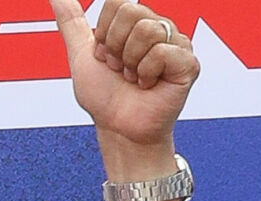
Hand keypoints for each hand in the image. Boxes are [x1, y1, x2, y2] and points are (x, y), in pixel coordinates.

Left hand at [51, 0, 199, 161]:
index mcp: (137, 23)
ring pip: (146, 30)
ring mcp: (177, 44)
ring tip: (134, 78)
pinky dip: (145, 74)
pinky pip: (160, 52)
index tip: (106, 57)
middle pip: (131, 12)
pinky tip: (149, 86)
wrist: (118, 128)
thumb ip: (71, 22)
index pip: (117, 3)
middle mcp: (159, 28)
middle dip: (115, 47)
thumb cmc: (104, 97)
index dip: (104, 34)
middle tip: (120, 69)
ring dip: (129, 62)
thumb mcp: (81, 55)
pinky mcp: (188, 63)